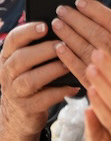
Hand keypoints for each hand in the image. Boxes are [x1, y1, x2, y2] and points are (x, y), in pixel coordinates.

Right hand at [0, 21, 77, 138]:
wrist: (21, 114)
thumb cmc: (34, 80)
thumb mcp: (31, 63)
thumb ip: (41, 48)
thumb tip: (67, 27)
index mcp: (9, 56)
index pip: (13, 39)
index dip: (28, 31)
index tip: (45, 26)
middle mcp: (8, 72)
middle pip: (20, 58)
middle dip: (43, 50)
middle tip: (62, 44)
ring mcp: (16, 91)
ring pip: (29, 80)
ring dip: (51, 71)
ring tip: (68, 66)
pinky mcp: (27, 108)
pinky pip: (42, 100)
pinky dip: (59, 92)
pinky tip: (73, 87)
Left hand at [48, 0, 110, 73]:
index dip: (97, 12)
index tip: (80, 2)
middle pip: (98, 35)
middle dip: (77, 20)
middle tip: (61, 10)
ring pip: (86, 50)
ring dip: (69, 36)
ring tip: (56, 24)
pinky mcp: (99, 90)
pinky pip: (79, 71)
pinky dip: (68, 58)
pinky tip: (58, 48)